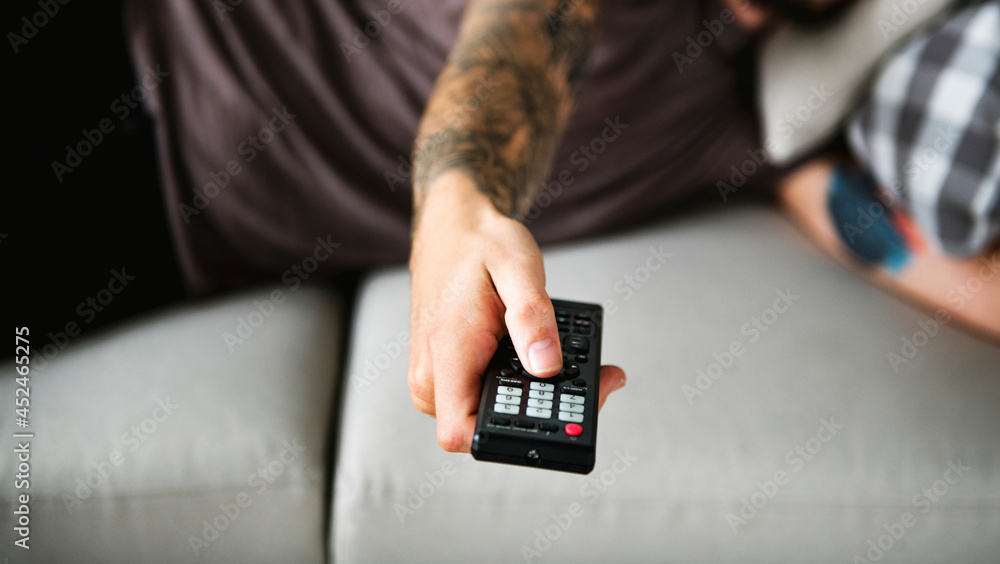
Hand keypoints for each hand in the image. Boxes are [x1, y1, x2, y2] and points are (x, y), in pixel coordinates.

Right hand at [408, 171, 626, 452]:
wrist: (452, 227)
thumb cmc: (479, 243)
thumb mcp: (518, 268)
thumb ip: (532, 318)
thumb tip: (547, 367)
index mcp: (447, 353)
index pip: (461, 433)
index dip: (511, 438)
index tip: (560, 416)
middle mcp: (433, 376)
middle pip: (485, 431)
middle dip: (544, 416)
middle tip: (597, 382)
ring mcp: (437, 379)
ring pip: (486, 418)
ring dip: (536, 401)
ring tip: (580, 367)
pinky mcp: (448, 376)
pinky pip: (483, 399)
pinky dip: (520, 387)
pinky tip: (547, 361)